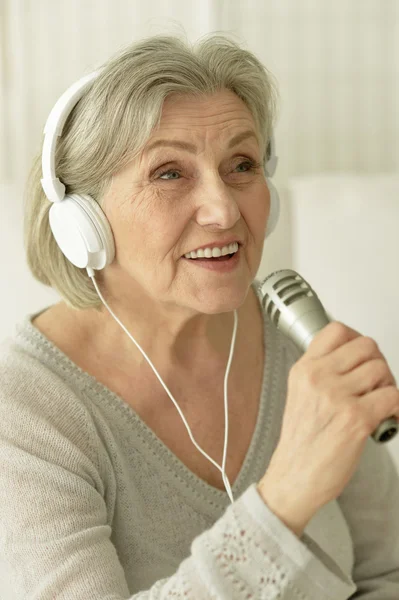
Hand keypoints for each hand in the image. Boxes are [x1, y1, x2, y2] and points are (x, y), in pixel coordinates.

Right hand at [258, 321, 398, 535]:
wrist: (295, 477)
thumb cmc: (300, 442)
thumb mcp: (299, 395)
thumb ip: (320, 372)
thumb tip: (352, 359)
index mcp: (304, 369)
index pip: (337, 330)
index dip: (357, 339)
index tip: (361, 355)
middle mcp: (318, 377)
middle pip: (366, 346)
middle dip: (378, 363)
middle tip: (376, 382)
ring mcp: (337, 396)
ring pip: (381, 370)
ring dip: (387, 386)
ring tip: (378, 403)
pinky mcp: (356, 418)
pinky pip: (392, 397)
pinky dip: (396, 407)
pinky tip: (386, 418)